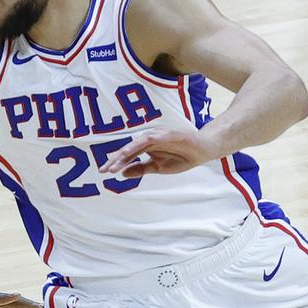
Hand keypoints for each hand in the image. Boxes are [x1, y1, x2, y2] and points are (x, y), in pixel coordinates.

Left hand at [99, 125, 223, 177]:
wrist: (203, 150)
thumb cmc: (181, 157)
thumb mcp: (158, 167)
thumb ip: (141, 169)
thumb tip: (123, 173)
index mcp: (146, 148)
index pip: (128, 155)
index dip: (116, 162)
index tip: (104, 171)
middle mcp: (150, 140)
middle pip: (130, 148)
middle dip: (117, 158)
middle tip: (105, 168)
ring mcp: (161, 135)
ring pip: (141, 142)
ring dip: (130, 149)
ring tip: (120, 158)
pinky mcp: (172, 134)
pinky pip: (159, 136)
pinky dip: (149, 140)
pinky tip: (140, 146)